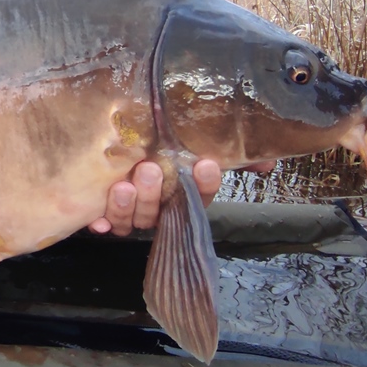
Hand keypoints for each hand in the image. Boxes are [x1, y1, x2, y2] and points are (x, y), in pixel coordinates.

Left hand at [88, 159, 275, 236]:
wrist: (110, 143)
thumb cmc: (154, 146)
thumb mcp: (186, 142)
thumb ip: (229, 152)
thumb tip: (268, 162)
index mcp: (180, 194)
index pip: (199, 196)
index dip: (204, 184)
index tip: (206, 164)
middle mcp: (157, 207)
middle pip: (161, 209)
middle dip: (156, 193)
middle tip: (151, 169)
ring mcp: (130, 215)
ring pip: (133, 219)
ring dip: (129, 207)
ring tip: (124, 185)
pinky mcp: (103, 215)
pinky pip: (103, 224)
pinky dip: (102, 221)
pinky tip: (98, 219)